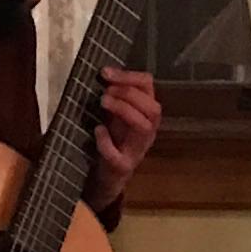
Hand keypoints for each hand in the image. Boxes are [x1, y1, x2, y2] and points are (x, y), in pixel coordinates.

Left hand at [89, 67, 160, 209]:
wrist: (108, 178)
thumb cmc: (113, 141)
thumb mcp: (116, 115)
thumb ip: (115, 96)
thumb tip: (104, 73)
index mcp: (146, 114)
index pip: (149, 87)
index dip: (129, 76)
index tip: (105, 73)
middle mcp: (148, 132)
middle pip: (153, 107)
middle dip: (128, 94)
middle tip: (105, 92)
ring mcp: (138, 150)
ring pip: (145, 126)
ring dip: (124, 110)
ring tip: (103, 103)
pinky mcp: (123, 167)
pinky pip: (119, 156)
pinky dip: (106, 142)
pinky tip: (97, 131)